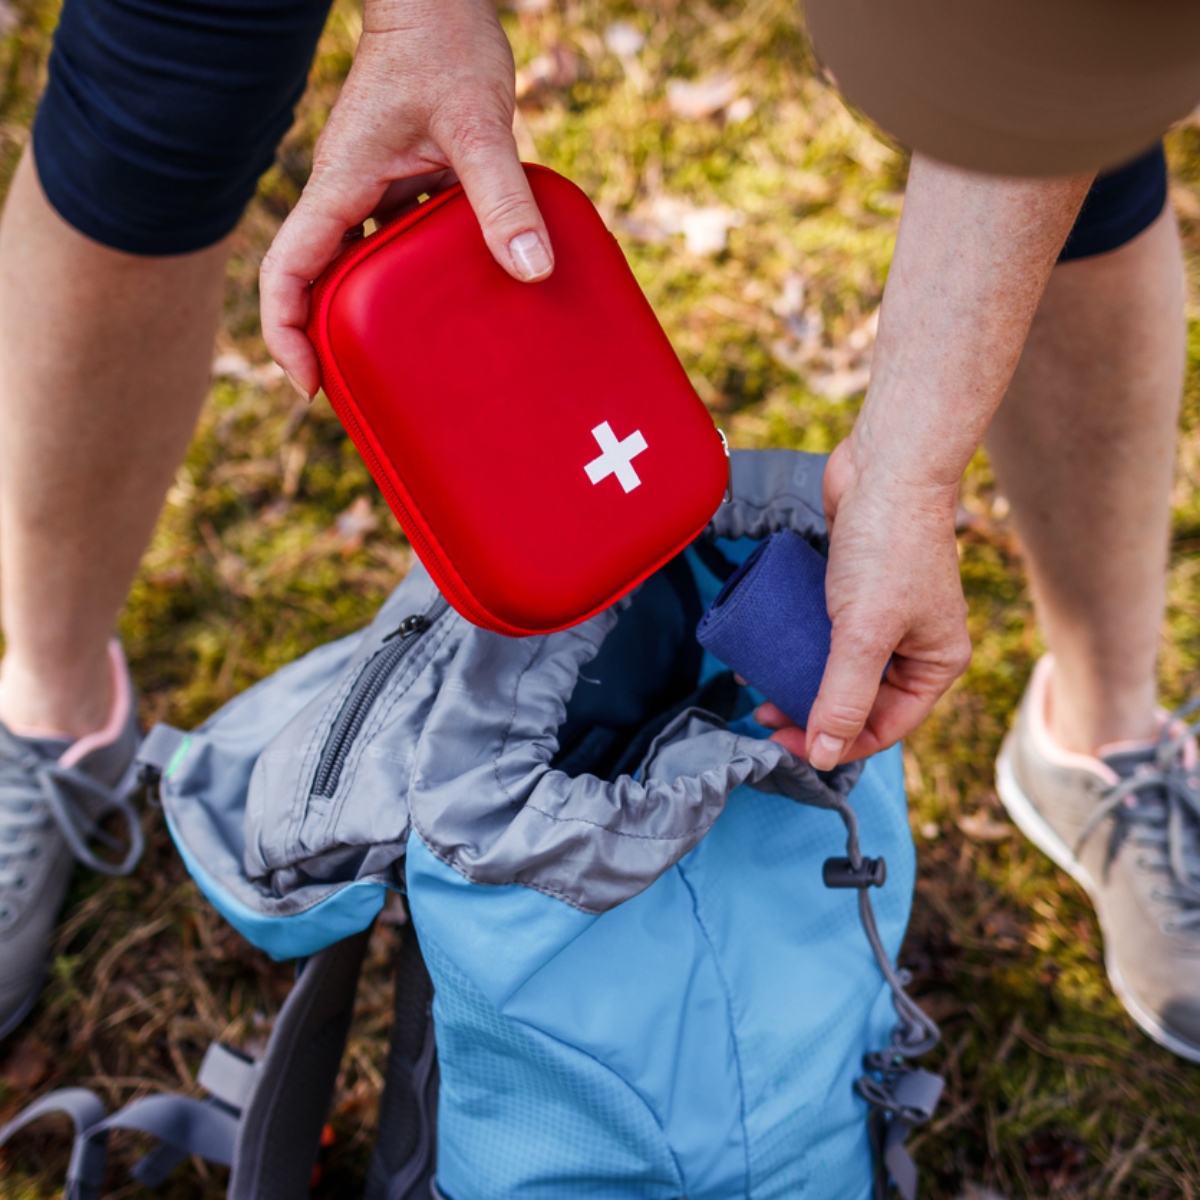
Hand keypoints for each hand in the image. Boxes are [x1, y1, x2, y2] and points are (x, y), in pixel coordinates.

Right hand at [261, 0, 552, 397]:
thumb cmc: (445, 43)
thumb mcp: (477, 124)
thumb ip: (501, 195)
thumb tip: (530, 270)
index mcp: (339, 184)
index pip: (287, 271)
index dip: (285, 333)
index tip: (311, 384)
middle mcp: (346, 192)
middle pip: (315, 281)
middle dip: (327, 340)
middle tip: (365, 392)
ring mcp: (371, 187)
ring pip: (355, 265)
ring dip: (370, 314)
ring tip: (408, 364)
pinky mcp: (400, 180)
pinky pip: (393, 241)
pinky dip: (409, 278)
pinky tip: (451, 302)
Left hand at [756, 436, 971, 769]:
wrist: (886, 464)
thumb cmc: (888, 544)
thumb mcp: (865, 631)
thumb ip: (844, 694)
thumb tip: (825, 754)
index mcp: (935, 664)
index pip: (884, 726)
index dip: (834, 743)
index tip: (783, 744)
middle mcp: (914, 646)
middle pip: (859, 702)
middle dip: (811, 713)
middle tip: (764, 716)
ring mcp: (884, 618)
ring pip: (837, 669)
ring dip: (798, 681)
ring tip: (757, 685)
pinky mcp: (854, 592)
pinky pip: (824, 634)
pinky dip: (796, 645)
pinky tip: (764, 649)